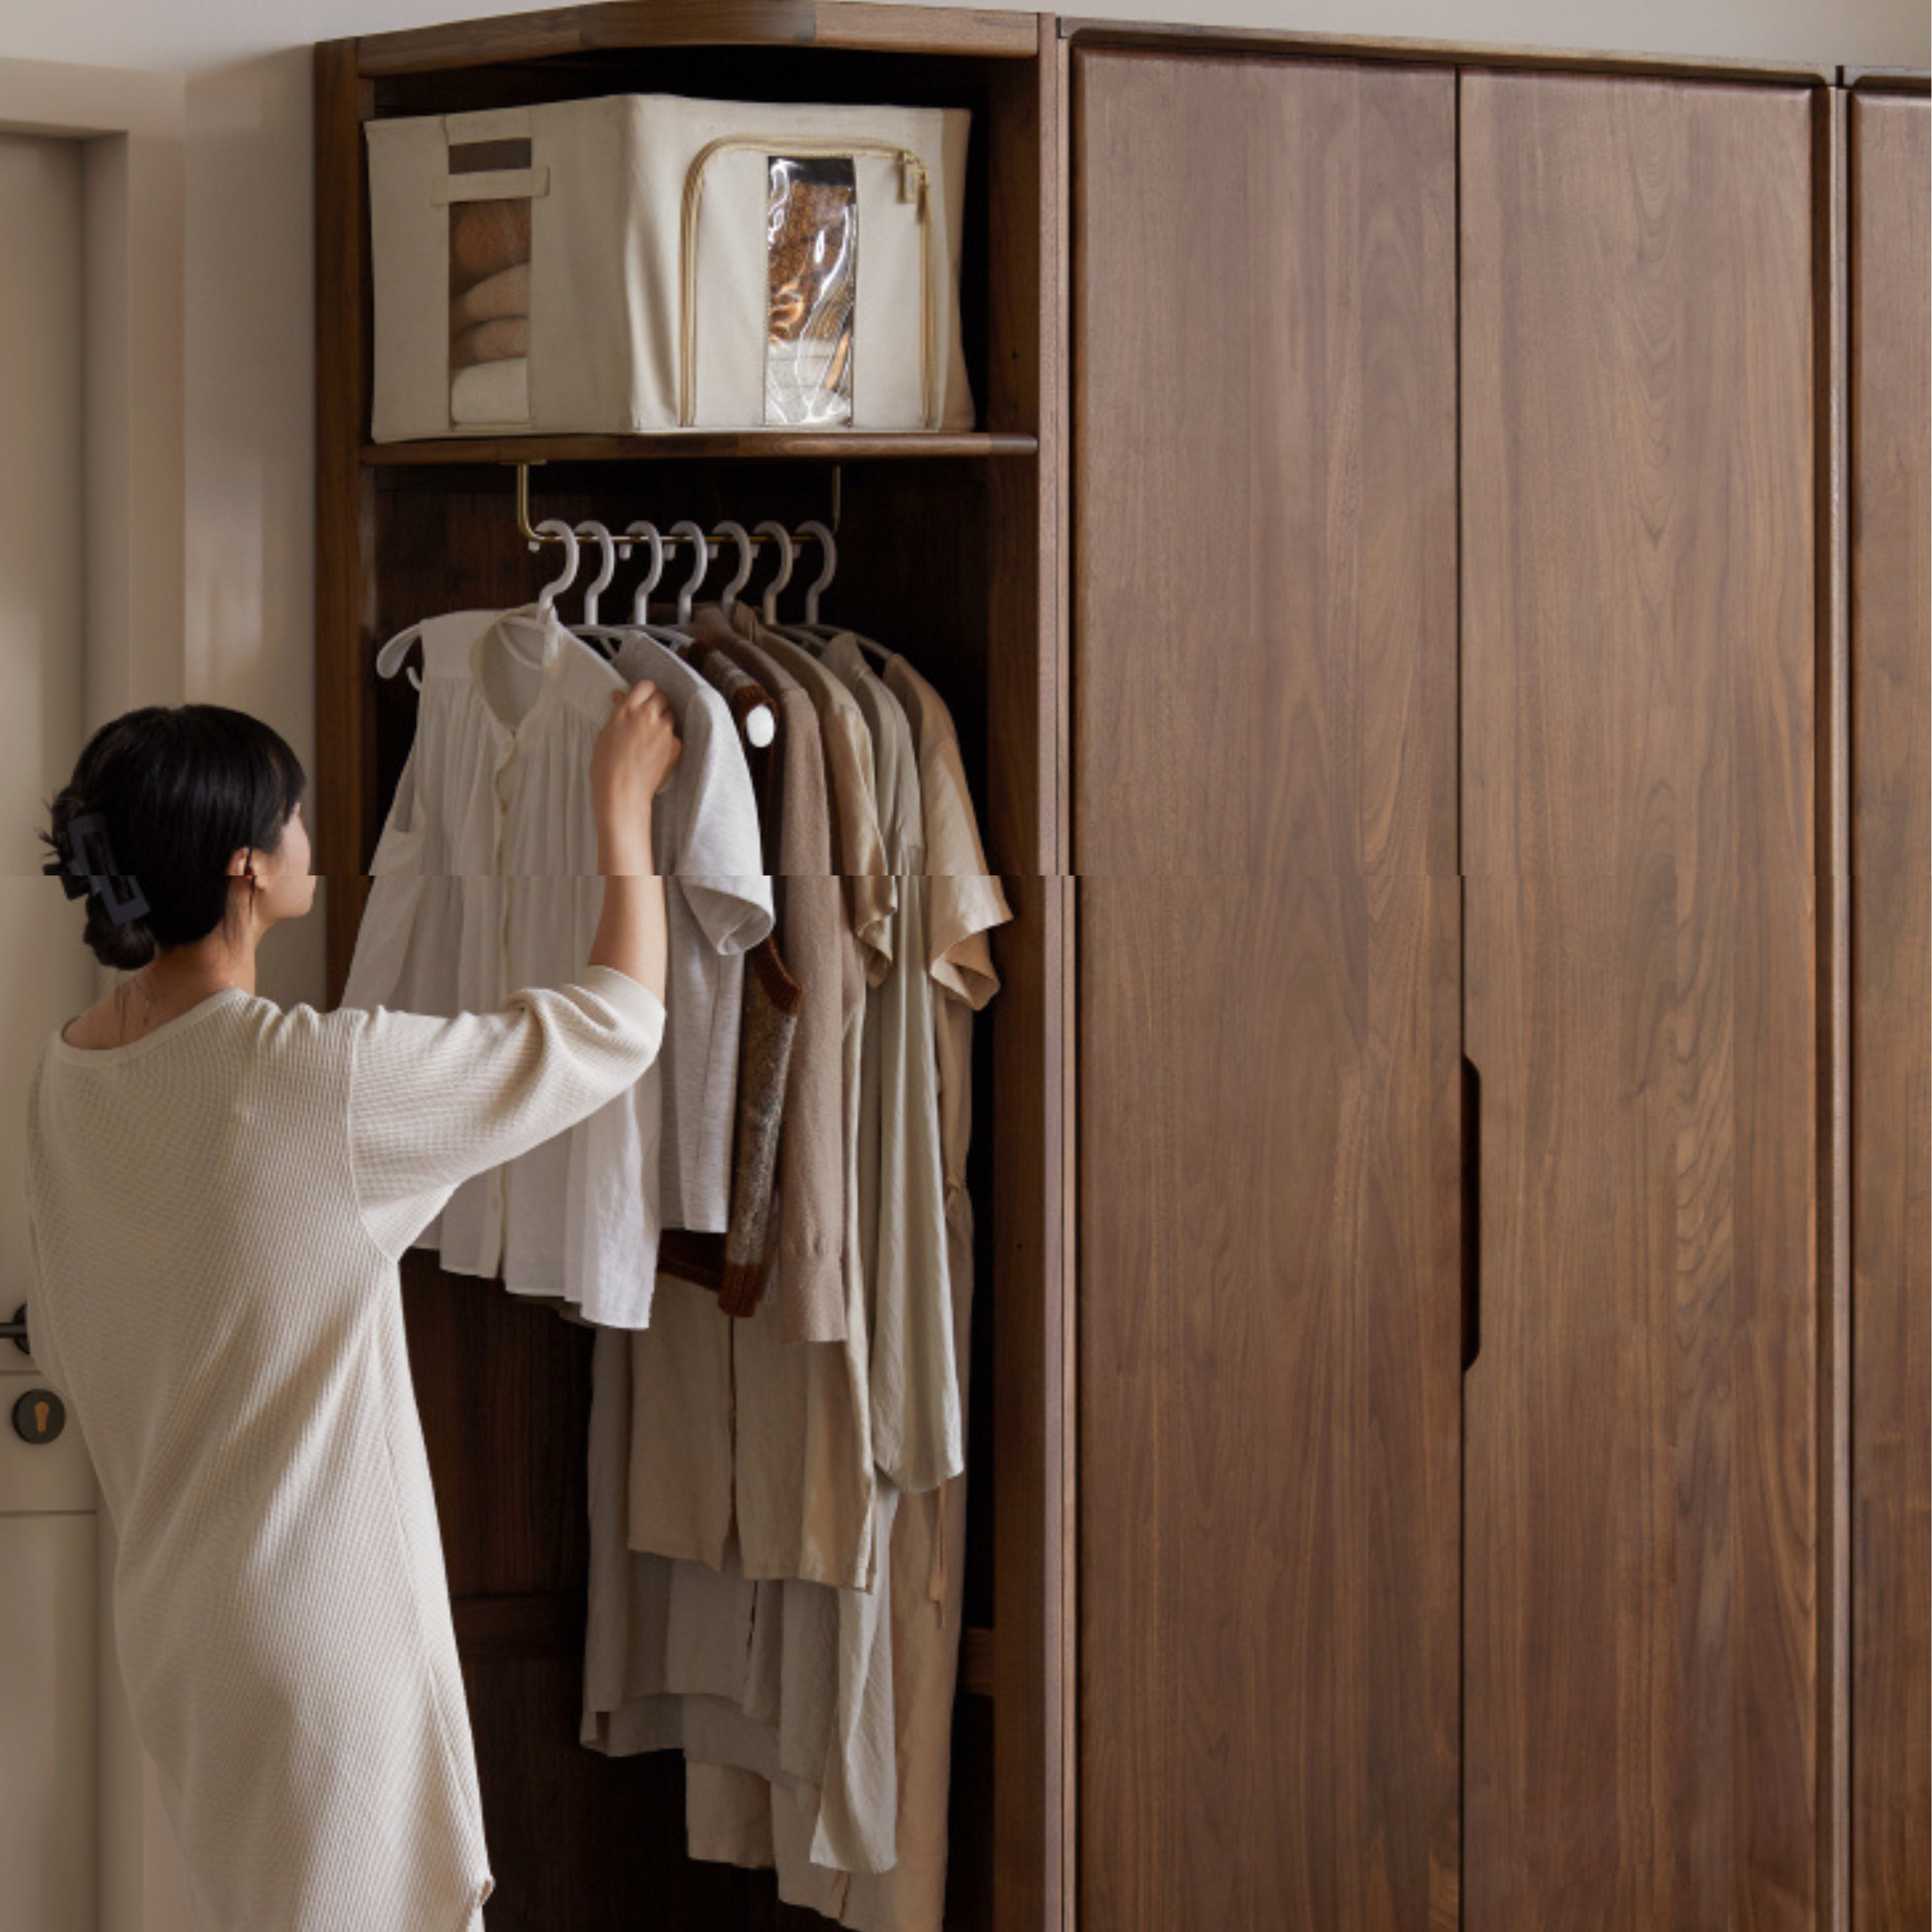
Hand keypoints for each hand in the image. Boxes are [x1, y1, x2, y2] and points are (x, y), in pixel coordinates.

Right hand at [591, 682, 680, 863]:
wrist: (621, 792)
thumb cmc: (607, 767)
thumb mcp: (605, 734)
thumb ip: (617, 712)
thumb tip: (619, 696)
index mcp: (626, 710)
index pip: (645, 686)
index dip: (646, 692)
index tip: (644, 698)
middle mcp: (646, 716)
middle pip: (662, 697)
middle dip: (658, 704)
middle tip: (650, 716)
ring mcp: (663, 730)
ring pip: (671, 715)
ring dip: (664, 721)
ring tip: (652, 737)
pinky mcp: (675, 745)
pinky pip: (675, 736)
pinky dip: (669, 741)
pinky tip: (657, 753)